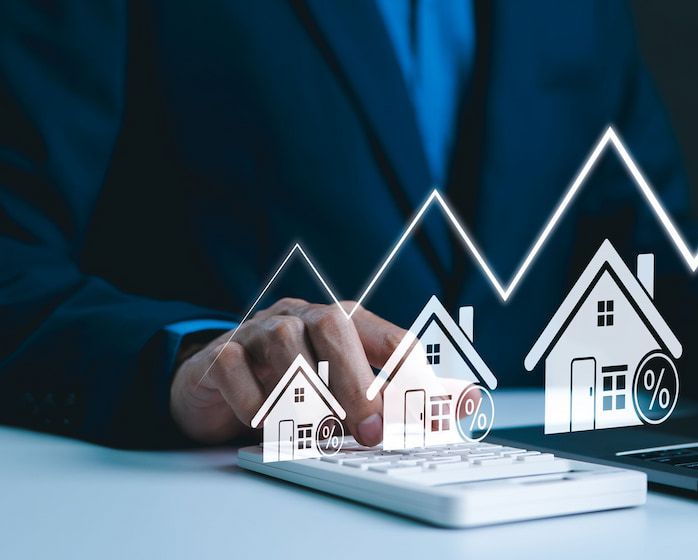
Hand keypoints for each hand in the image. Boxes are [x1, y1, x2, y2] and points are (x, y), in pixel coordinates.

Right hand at [170, 298, 406, 446]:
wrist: (214, 383)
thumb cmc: (289, 385)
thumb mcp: (339, 390)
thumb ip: (383, 401)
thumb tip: (433, 419)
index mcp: (345, 322)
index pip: (390, 338)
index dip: (411, 377)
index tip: (422, 419)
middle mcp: (303, 317)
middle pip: (336, 328)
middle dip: (357, 383)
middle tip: (369, 432)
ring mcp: (258, 330)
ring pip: (285, 342)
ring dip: (305, 393)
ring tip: (316, 431)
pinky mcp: (220, 354)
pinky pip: (235, 367)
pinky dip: (252, 399)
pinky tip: (263, 422)